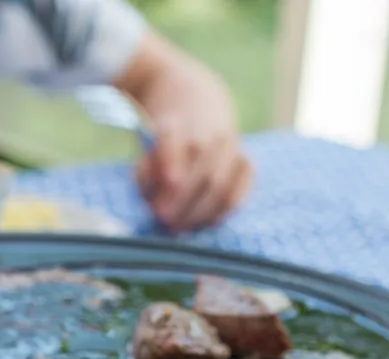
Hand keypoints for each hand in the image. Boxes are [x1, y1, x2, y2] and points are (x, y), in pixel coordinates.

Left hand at [120, 39, 251, 231]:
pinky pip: (240, 189)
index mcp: (174, 122)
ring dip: (200, 213)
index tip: (159, 200)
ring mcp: (230, 144)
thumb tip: (155, 203)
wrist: (194, 98)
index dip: (168, 168)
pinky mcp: (244, 159)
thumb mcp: (144, 148)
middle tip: (166, 223)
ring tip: (181, 229)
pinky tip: (206, 223)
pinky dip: (223, 210)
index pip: (171, 142)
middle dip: (183, 204)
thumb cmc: (162, 136)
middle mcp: (207, 130)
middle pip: (202, 173)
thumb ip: (146, 173)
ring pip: (221, 185)